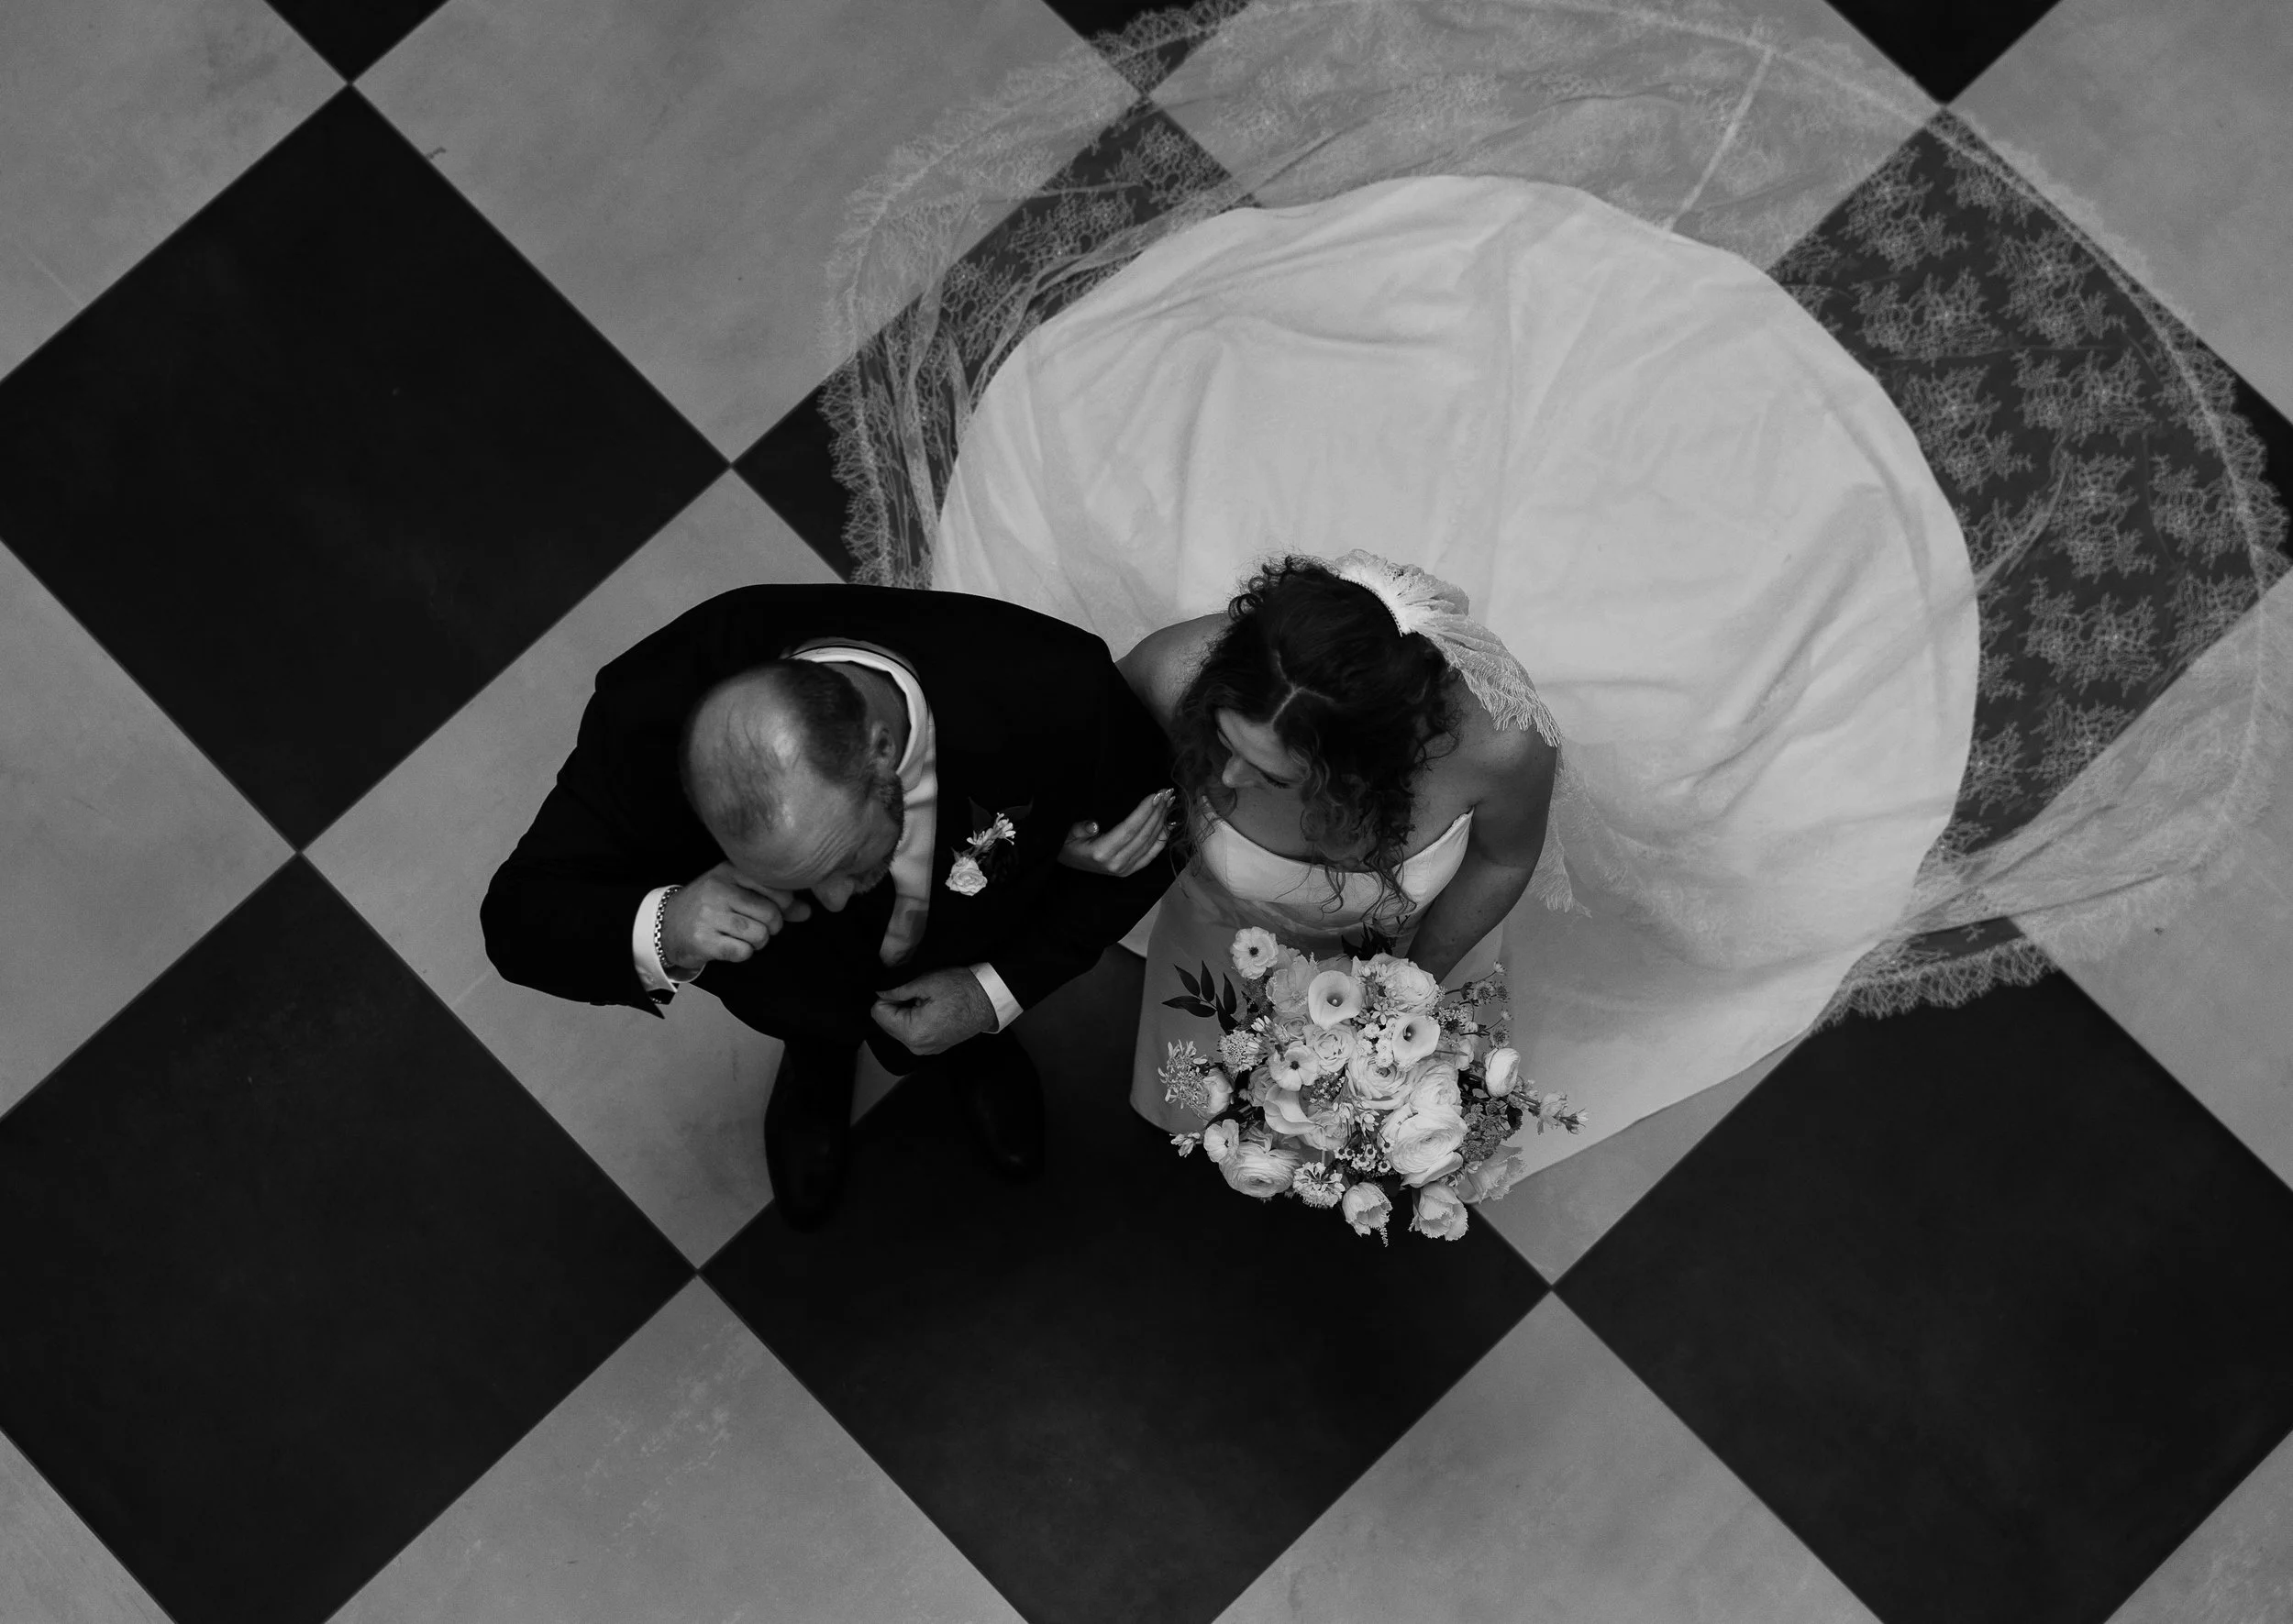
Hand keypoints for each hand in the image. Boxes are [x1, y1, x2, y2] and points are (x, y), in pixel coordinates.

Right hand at [660, 862, 811, 969]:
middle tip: (759, 928)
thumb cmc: (710, 905)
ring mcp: (709, 915)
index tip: (777, 911)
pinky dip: (743, 953)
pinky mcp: (702, 940)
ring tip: (746, 938)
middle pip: (770, 914)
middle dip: (772, 927)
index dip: (785, 905)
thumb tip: (807, 911)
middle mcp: (719, 889)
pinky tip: (731, 946)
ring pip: (759, 934)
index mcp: (730, 871)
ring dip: (759, 942)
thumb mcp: (737, 891)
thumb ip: (773, 899)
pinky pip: (742, 951)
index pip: (777, 888)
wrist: (665, 923)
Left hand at [871, 968, 995, 1056]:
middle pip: (887, 1023)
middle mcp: (917, 1047)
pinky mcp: (934, 1046)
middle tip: (918, 994)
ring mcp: (926, 1049)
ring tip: (928, 1002)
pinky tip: (933, 1010)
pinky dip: (917, 1020)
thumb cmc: (963, 990)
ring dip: (907, 1013)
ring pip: (899, 1028)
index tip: (904, 988)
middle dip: (897, 1006)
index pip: (878, 1013)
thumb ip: (897, 990)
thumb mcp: (926, 982)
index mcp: (913, 1033)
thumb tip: (879, 992)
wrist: (990, 1000)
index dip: (887, 996)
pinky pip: (913, 1033)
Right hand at [1059, 787, 1176, 877]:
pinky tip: (1169, 823)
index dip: (1145, 811)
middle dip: (1158, 812)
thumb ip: (1080, 828)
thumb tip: (1093, 825)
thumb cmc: (1067, 843)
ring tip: (1170, 802)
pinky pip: (1151, 854)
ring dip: (1162, 821)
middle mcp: (1116, 864)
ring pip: (1150, 843)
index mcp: (1101, 853)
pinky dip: (1162, 838)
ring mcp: (1125, 869)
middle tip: (1167, 792)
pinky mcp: (1130, 870)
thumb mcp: (1068, 833)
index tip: (1156, 794)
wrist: (1066, 861)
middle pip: (1143, 835)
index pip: (1129, 829)